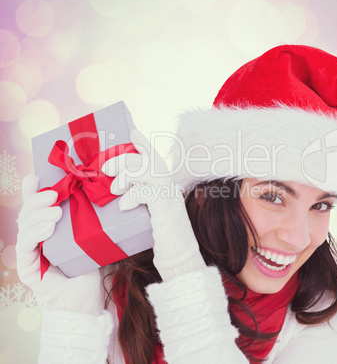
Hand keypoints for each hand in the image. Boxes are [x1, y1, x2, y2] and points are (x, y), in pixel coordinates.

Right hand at [16, 175, 101, 313]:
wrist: (88, 298)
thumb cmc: (91, 264)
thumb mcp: (90, 236)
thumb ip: (87, 218)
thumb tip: (96, 193)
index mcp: (47, 229)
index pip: (36, 207)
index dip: (32, 191)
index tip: (34, 177)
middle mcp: (35, 239)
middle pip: (28, 213)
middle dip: (37, 200)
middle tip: (54, 194)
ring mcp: (30, 253)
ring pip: (24, 227)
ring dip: (38, 215)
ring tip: (56, 212)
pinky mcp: (28, 268)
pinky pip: (25, 246)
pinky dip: (35, 234)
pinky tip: (47, 228)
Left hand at [102, 129, 204, 280]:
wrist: (179, 255)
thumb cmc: (161, 235)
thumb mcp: (150, 212)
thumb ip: (140, 196)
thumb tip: (116, 188)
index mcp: (165, 184)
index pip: (154, 158)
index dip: (144, 144)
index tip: (132, 132)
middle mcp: (170, 186)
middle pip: (147, 161)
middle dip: (123, 160)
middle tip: (105, 168)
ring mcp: (169, 196)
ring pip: (148, 172)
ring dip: (126, 177)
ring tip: (113, 189)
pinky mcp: (166, 209)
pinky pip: (149, 193)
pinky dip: (133, 197)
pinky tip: (125, 206)